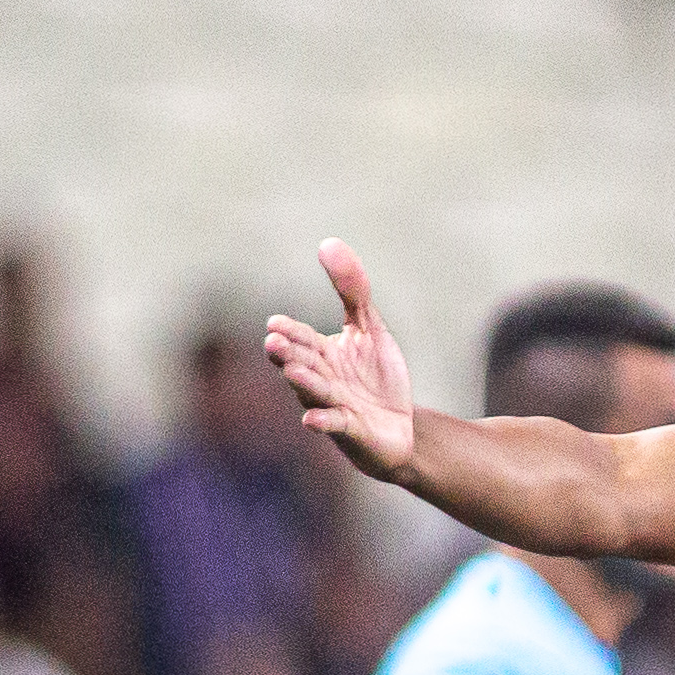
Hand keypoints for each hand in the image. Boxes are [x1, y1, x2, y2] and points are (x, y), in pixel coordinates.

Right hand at [263, 239, 421, 481]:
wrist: (401, 427)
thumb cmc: (377, 378)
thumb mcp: (370, 329)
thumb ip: (352, 290)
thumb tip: (327, 242)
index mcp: (321, 354)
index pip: (301, 339)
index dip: (290, 333)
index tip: (275, 324)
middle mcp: (320, 380)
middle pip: (301, 364)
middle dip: (288, 354)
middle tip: (273, 343)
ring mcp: (333, 407)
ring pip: (314, 393)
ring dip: (303, 383)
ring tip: (293, 371)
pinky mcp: (351, 432)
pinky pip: (334, 426)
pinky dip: (322, 422)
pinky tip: (311, 420)